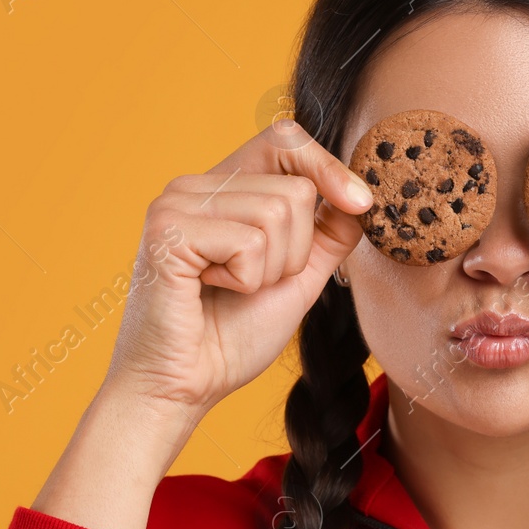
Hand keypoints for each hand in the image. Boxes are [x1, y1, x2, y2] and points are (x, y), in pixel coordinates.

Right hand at [102, 118, 373, 414]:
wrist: (181, 388)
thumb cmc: (230, 338)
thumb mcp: (297, 277)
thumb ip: (326, 234)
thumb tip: (360, 198)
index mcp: (222, 188)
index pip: (284, 140)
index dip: (328, 166)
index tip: (361, 203)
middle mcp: (194, 185)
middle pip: (294, 187)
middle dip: (295, 251)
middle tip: (250, 284)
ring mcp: (176, 202)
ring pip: (277, 212)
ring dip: (270, 270)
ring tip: (229, 289)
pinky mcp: (167, 230)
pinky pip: (249, 241)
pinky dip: (245, 279)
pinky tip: (208, 291)